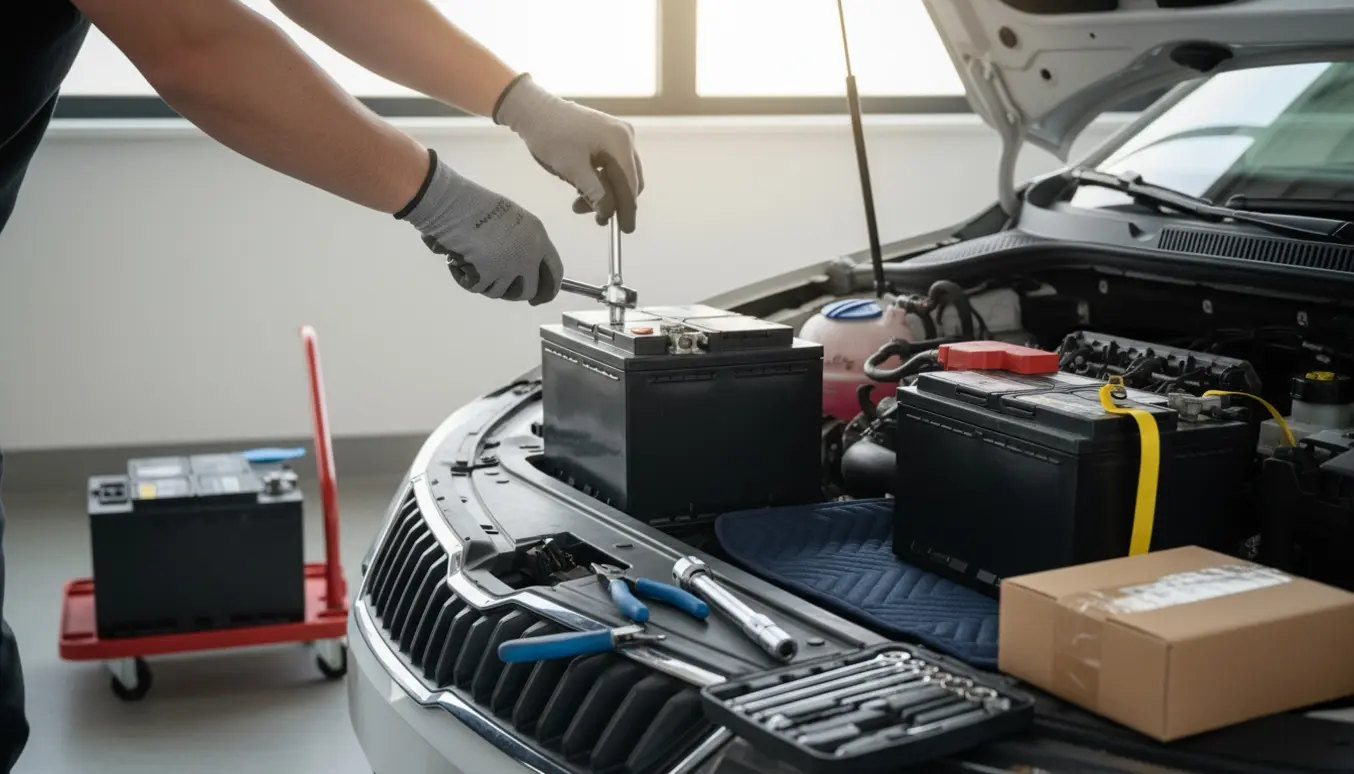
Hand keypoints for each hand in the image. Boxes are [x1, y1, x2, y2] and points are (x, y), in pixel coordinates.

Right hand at [398, 150, 562, 304]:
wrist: (458, 206)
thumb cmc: (480, 206)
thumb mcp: (513, 220)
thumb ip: (521, 241)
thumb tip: (517, 261)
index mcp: (539, 238)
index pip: (555, 271)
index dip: (549, 289)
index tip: (539, 299)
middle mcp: (528, 257)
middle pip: (529, 290)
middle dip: (516, 294)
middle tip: (503, 291)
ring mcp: (509, 268)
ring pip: (500, 292)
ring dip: (486, 283)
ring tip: (472, 264)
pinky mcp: (488, 275)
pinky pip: (479, 288)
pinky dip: (467, 280)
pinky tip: (460, 264)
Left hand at [493, 74, 644, 232]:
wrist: (533, 110)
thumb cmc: (551, 136)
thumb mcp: (572, 169)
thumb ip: (595, 193)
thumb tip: (608, 212)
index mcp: (620, 142)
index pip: (630, 183)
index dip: (627, 209)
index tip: (625, 230)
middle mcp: (624, 137)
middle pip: (629, 180)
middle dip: (613, 201)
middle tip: (596, 219)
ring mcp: (616, 136)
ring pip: (619, 175)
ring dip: (603, 193)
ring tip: (579, 204)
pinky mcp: (606, 137)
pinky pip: (610, 166)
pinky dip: (599, 181)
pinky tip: (581, 189)